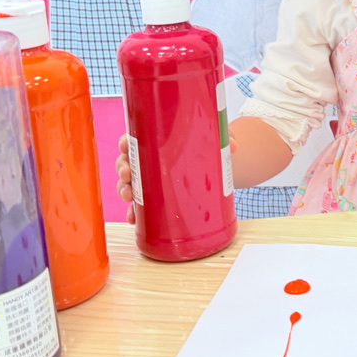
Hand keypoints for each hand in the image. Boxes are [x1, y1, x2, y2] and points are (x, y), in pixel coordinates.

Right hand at [115, 133, 237, 225]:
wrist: (221, 167)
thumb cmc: (212, 146)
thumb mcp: (218, 140)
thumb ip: (225, 138)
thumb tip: (233, 146)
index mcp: (158, 140)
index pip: (135, 138)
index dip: (126, 142)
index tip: (125, 145)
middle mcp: (150, 160)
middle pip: (128, 161)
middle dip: (123, 168)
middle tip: (127, 174)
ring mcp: (152, 180)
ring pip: (130, 184)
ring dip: (124, 190)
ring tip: (129, 196)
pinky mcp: (158, 198)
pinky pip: (141, 206)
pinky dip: (134, 212)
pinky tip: (133, 218)